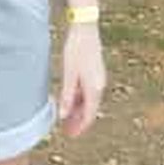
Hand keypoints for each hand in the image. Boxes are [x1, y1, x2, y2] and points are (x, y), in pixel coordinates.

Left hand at [58, 23, 105, 137]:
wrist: (85, 28)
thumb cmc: (76, 49)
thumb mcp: (69, 74)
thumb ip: (67, 95)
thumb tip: (63, 116)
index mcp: (94, 88)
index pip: (89, 115)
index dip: (80, 127)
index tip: (70, 135)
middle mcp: (99, 85)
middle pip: (90, 109)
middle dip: (78, 121)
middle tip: (66, 130)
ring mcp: (98, 78)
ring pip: (89, 100)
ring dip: (79, 110)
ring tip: (66, 118)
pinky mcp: (94, 72)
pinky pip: (88, 91)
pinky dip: (80, 99)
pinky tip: (70, 100)